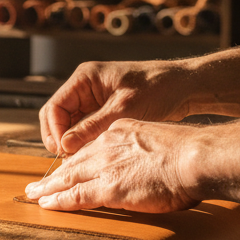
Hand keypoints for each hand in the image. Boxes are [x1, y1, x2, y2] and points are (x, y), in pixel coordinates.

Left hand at [25, 119, 204, 212]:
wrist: (194, 157)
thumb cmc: (189, 152)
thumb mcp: (159, 139)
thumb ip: (146, 149)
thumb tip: (150, 163)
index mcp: (119, 132)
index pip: (90, 148)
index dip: (75, 161)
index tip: (66, 169)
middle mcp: (106, 146)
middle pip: (73, 163)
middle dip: (54, 175)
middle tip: (38, 183)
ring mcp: (105, 168)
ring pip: (67, 179)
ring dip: (47, 188)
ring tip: (34, 195)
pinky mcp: (108, 189)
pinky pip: (75, 196)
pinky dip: (58, 201)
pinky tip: (47, 205)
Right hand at [39, 60, 194, 154]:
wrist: (184, 86)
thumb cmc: (158, 89)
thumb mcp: (124, 109)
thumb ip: (92, 127)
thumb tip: (65, 145)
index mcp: (85, 78)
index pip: (55, 107)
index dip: (54, 131)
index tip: (63, 151)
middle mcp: (84, 87)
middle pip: (57, 116)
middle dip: (59, 138)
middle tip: (66, 160)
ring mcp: (93, 99)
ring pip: (69, 124)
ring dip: (71, 141)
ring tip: (78, 161)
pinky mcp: (103, 110)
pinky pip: (84, 127)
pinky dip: (84, 141)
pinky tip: (90, 155)